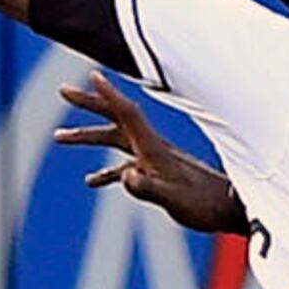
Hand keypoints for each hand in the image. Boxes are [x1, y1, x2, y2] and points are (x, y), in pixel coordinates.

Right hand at [55, 72, 245, 235]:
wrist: (229, 212)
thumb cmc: (203, 205)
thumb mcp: (172, 200)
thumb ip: (148, 188)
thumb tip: (124, 176)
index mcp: (154, 148)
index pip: (128, 113)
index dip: (109, 94)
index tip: (92, 75)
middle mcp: (152, 148)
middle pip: (116, 118)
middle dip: (89, 104)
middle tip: (63, 91)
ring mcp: (154, 160)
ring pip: (115, 140)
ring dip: (88, 136)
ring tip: (59, 137)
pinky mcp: (157, 174)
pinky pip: (124, 165)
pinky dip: (106, 169)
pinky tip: (92, 181)